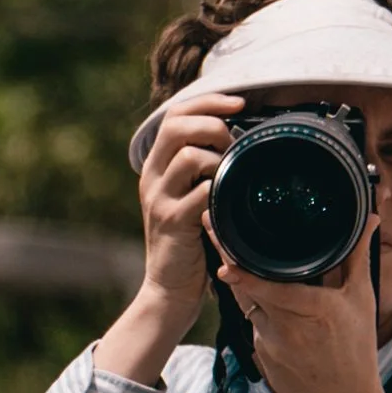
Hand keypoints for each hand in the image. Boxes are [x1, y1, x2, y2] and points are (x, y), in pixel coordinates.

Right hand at [97, 92, 241, 385]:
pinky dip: (219, 190)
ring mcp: (159, 199)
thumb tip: (239, 141)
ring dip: (219, 157)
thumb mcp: (189, 200)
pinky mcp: (171, 222)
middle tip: (235, 141)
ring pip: (188, 155)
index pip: (175, 114)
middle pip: (178, 125)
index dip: (208, 102)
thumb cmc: (188, 245)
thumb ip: (203, 171)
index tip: (239, 104)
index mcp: (156, 166)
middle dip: (214, 124)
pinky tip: (229, 200)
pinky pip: (199, 192)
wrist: (168, 291)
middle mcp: (152, 177)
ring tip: (233, 175)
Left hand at [221, 224, 386, 392]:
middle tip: (212, 227)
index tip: (224, 249)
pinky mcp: (261, 356)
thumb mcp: (361, 301)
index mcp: (315, 310)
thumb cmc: (356, 350)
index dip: (244, 271)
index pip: (270, 287)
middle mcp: (288, 328)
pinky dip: (257, 309)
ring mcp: (270, 345)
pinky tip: (262, 299)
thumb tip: (368, 220)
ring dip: (241, 282)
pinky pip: (254, 323)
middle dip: (229, 258)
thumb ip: (357, 257)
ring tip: (228, 252)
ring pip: (247, 304)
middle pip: (247, 288)